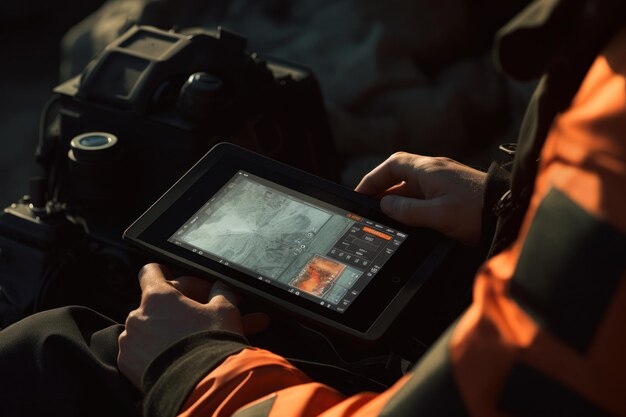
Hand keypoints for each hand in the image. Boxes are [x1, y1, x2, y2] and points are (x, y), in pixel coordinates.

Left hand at [117, 264, 252, 389]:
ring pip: (150, 327)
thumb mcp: (225, 311)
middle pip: (155, 302)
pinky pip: (142, 350)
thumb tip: (221, 287)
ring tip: (193, 338)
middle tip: (202, 314)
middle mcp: (138, 316)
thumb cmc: (210, 344)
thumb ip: (221, 292)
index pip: (151, 272)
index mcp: (158, 296)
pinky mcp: (128, 365)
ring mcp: (130, 341)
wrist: (199, 387)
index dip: (164, 273)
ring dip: (168, 329)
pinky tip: (179, 354)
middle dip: (178, 307)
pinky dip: (157, 350)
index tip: (172, 278)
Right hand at [355, 152, 486, 244]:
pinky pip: (424, 194)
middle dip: (382, 190)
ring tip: (386, 216)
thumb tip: (386, 205)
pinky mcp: (452, 191)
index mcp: (429, 170)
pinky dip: (411, 204)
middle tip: (369, 208)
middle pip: (399, 175)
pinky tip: (409, 218)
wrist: (509, 212)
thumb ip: (407, 210)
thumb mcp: (438, 214)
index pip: (392, 165)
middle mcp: (435, 170)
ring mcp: (444, 180)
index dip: (373, 178)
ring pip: (411, 186)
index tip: (361, 193)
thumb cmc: (476, 211)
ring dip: (397, 199)